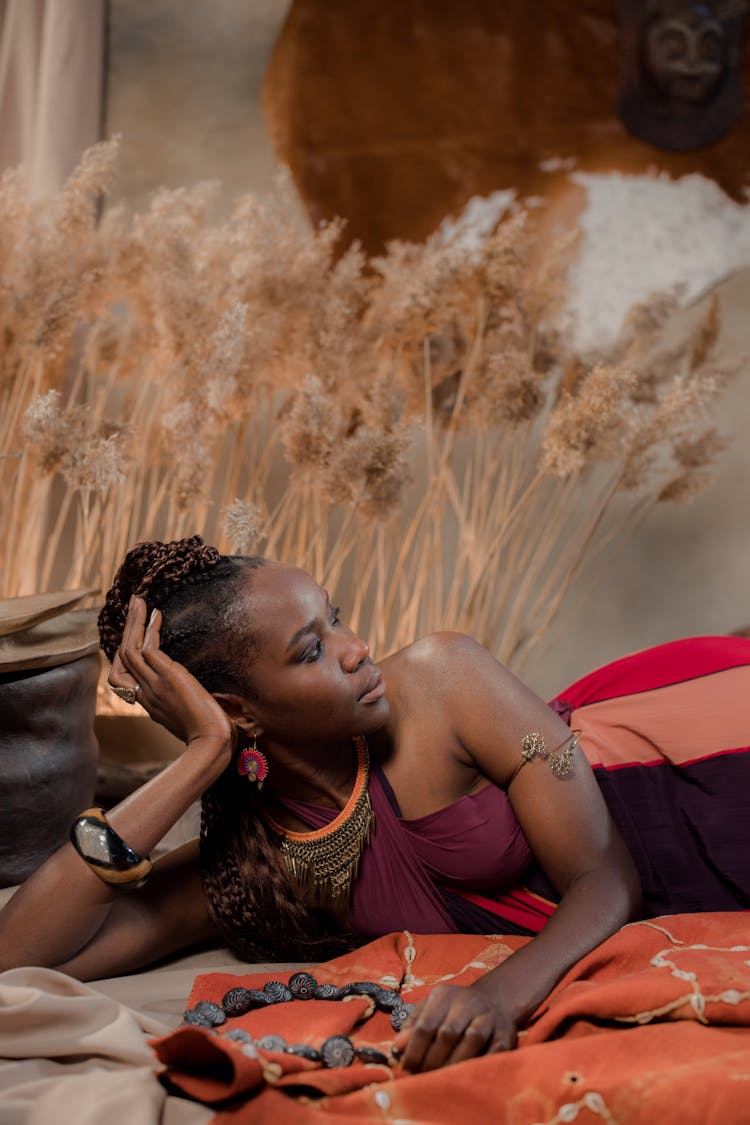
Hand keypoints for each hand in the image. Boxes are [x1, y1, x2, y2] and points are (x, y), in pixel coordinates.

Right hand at [108, 596, 234, 757]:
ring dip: (134, 622)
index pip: (124, 675)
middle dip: (127, 630)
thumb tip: (196, 692)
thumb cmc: (210, 735)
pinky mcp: (166, 678)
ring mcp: (153, 686)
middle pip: (122, 657)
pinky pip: (148, 649)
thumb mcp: (190, 716)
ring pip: (130, 649)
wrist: (212, 744)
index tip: (136, 632)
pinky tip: (155, 614)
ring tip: (138, 601)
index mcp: (149, 703)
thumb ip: (185, 702)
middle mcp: (145, 694)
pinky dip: (150, 630)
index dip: (126, 653)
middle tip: (133, 606)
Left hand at [392, 981, 517, 1071]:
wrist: (492, 1002)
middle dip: (432, 1060)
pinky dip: (481, 1064)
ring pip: (472, 1039)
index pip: (426, 1024)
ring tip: (443, 1079)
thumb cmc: (452, 1011)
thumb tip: (397, 1048)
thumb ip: (412, 1026)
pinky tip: (468, 1075)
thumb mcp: (429, 1009)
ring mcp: (489, 1016)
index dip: (414, 1050)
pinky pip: (495, 1050)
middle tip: (424, 1078)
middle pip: (448, 1033)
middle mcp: (468, 1001)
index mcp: (444, 995)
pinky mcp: (507, 1032)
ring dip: (455, 1063)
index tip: (407, 1069)